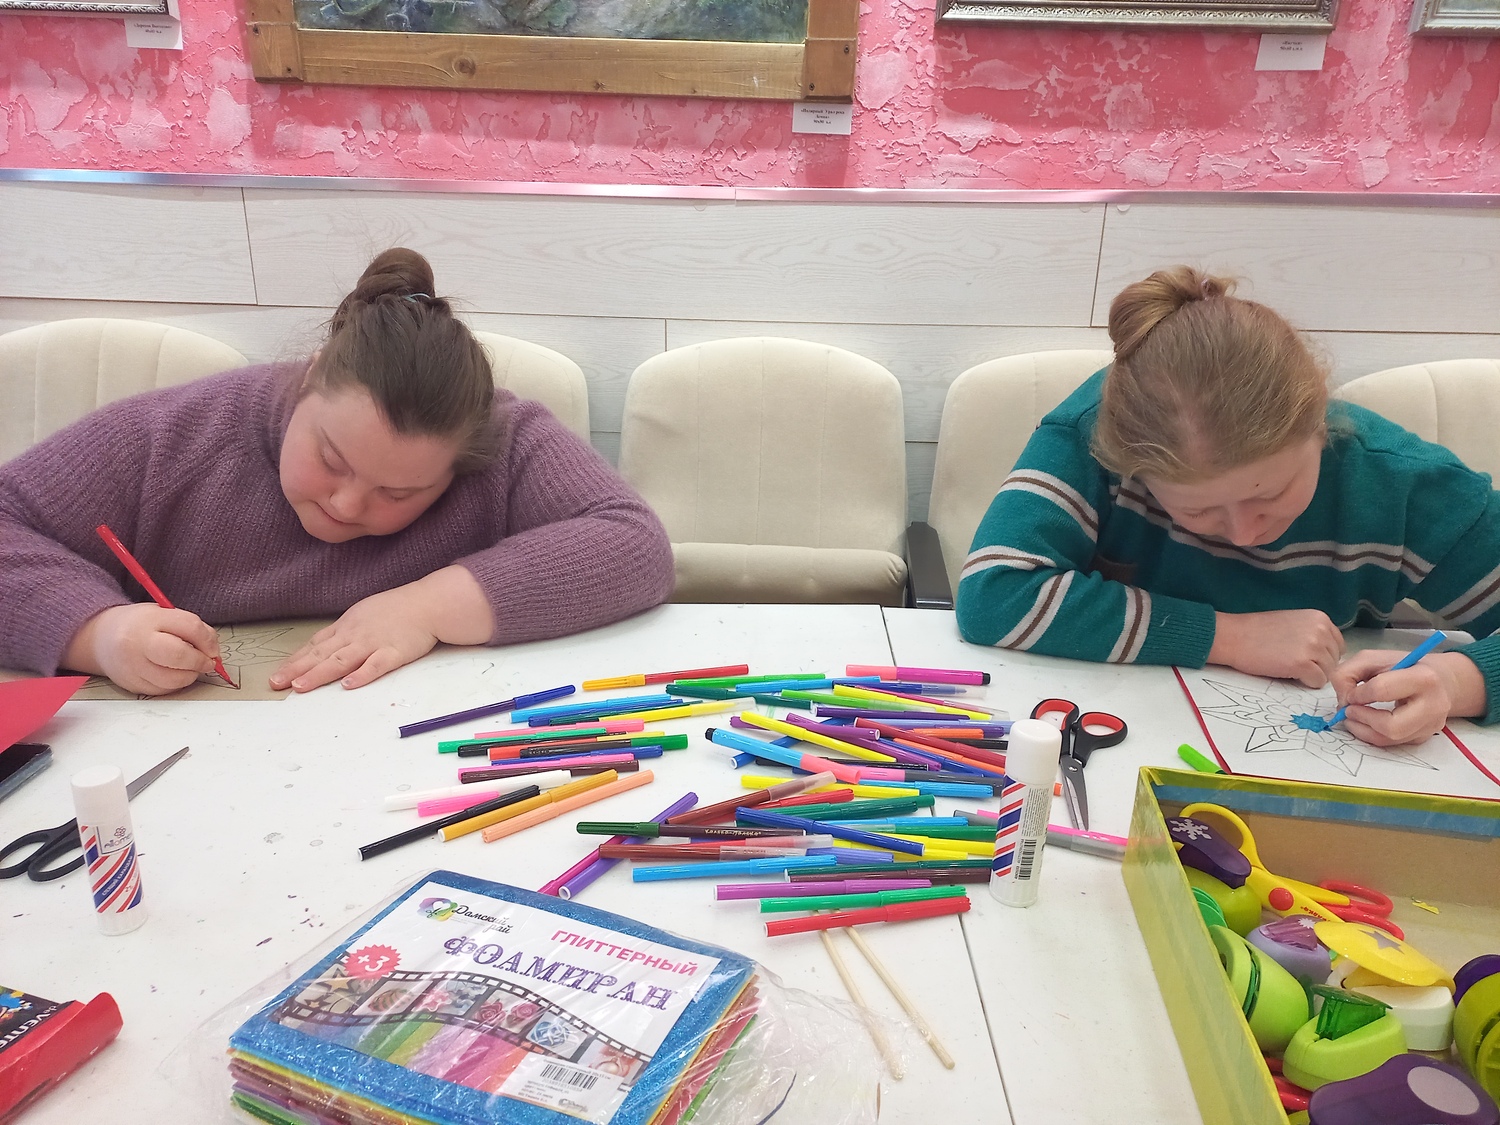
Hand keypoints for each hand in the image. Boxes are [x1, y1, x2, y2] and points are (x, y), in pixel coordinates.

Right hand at [63, 603, 220, 695]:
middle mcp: (138, 642)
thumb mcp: (163, 614)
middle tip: (207, 662)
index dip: (209, 641)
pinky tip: (173, 674)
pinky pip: (163, 690)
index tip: (213, 648)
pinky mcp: (131, 684)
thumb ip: (190, 628)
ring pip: (173, 679)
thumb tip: (213, 650)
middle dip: (201, 661)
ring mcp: (132, 666)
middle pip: (180, 656)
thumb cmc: (140, 625)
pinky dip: (175, 684)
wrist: (101, 638)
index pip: (190, 628)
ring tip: (190, 668)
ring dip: (190, 676)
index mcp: (150, 620)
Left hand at [270, 587, 439, 692]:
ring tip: (301, 686)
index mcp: (347, 626)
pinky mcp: (394, 652)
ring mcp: (374, 643)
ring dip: (320, 673)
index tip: (278, 674)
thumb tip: (324, 647)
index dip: (295, 660)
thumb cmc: (397, 609)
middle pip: (322, 654)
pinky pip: (376, 665)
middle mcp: (355, 635)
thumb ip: (344, 632)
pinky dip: (362, 675)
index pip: (315, 645)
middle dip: (297, 670)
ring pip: (342, 660)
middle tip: (277, 684)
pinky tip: (348, 684)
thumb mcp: (363, 614)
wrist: (428, 603)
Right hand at [1207, 609, 1344, 687]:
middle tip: (1293, 662)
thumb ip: (1313, 632)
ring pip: (1328, 673)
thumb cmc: (1257, 631)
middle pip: (1334, 660)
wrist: (1234, 636)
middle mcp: (1321, 630)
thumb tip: (1326, 652)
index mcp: (1320, 618)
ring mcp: (1313, 647)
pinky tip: (1288, 672)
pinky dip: (1305, 682)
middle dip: (1318, 665)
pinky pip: (1317, 682)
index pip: (1338, 645)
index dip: (1322, 654)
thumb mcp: (1294, 622)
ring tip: (1289, 666)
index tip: (1304, 655)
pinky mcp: (1303, 664)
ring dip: (1311, 674)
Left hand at [1330, 649, 1484, 746]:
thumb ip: (1347, 673)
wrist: (1439, 679)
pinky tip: (1365, 722)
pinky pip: (1392, 743)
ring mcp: (1431, 725)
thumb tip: (1343, 701)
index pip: (1381, 690)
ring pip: (1390, 739)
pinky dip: (1371, 735)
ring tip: (1352, 717)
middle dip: (1362, 719)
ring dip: (1362, 730)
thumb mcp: (1371, 658)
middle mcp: (1434, 705)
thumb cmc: (1402, 666)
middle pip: (1391, 726)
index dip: (1357, 694)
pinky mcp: (1424, 737)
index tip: (1350, 693)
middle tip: (1348, 710)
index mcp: (1423, 678)